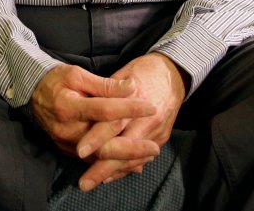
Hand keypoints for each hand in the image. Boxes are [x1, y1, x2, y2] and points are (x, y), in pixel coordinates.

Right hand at [29, 64, 157, 156]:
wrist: (33, 93)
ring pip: (99, 158)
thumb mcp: (77, 74)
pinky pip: (93, 161)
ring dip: (125, 160)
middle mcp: (67, 130)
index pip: (104, 110)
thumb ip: (104, 84)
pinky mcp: (67, 150)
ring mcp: (66, 143)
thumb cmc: (57, 80)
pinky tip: (132, 162)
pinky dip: (114, 163)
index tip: (150, 106)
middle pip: (102, 145)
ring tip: (147, 155)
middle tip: (154, 147)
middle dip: (131, 148)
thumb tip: (131, 87)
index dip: (129, 108)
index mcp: (68, 107)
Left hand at [75, 53, 187, 190]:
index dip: (96, 137)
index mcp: (136, 101)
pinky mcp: (161, 137)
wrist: (173, 74)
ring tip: (92, 182)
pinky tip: (110, 175)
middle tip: (84, 182)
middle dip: (103, 168)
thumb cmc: (143, 71)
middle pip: (122, 148)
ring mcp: (157, 131)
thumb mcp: (123, 74)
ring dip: (112, 172)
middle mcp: (148, 120)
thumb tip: (86, 104)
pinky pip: (143, 157)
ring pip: (133, 158)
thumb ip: (106, 92)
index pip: (113, 123)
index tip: (80, 150)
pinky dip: (126, 167)